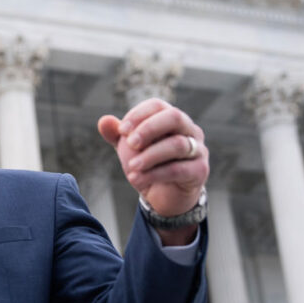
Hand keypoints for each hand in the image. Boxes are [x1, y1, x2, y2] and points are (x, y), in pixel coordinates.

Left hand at [98, 98, 208, 243]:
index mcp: (171, 119)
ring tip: (131, 167)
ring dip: (150, 155)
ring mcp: (198, 149)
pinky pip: (178, 169)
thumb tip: (103, 121)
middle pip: (174, 117)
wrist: (165, 196)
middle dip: (149, 128)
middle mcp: (189, 130)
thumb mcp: (129, 150)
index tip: (121, 130)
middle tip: (130, 143)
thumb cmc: (149, 166)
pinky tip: (136, 179)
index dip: (138, 114)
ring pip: (178, 144)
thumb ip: (117, 135)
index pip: (157, 106)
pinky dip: (154, 174)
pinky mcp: (200, 170)